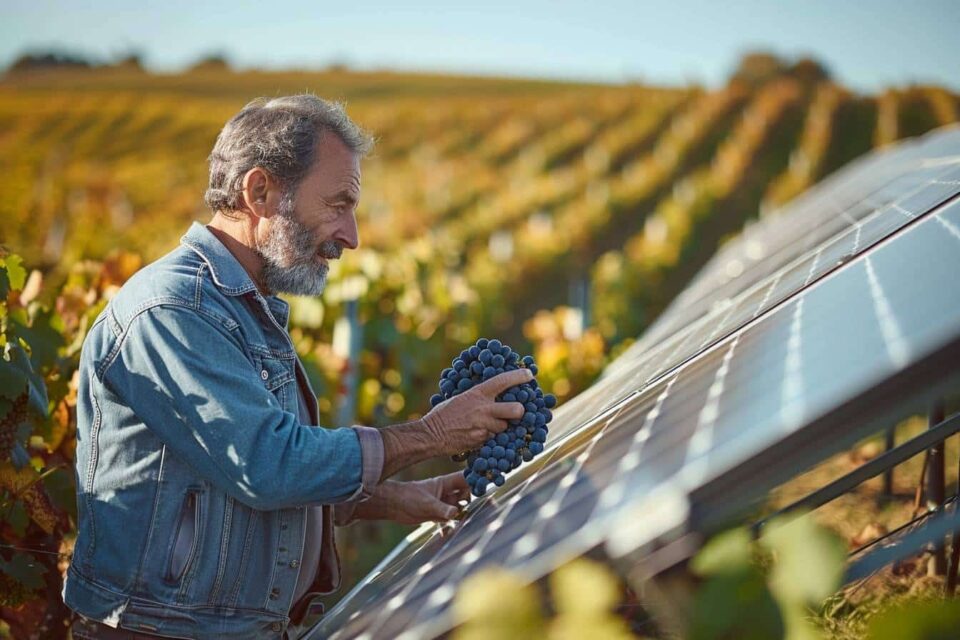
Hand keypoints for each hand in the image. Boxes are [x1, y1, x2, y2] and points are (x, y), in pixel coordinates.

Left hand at [355, 472, 470, 524]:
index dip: (475, 481)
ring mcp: (442, 503)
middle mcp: (446, 493)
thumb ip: (442, 508)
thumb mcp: (427, 504)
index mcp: (445, 483)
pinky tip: (447, 533)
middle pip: (465, 494)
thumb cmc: (409, 497)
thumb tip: (456, 512)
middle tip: (476, 509)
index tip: (484, 488)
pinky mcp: (436, 514)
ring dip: (462, 514)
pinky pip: (449, 519)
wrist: (393, 506)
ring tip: (467, 522)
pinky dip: (451, 526)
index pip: (465, 479)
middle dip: (471, 500)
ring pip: (458, 507)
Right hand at [421, 368, 531, 455]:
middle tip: (517, 412)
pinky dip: (490, 438)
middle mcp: (483, 409)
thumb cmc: (445, 414)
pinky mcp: (481, 441)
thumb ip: (479, 397)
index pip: (502, 381)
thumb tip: (496, 393)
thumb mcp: (461, 398)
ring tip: (486, 426)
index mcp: (477, 393)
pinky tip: (478, 435)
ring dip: (500, 428)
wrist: (431, 434)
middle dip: (520, 411)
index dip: (518, 377)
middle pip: (516, 410)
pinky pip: (494, 439)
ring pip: (505, 427)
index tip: (529, 376)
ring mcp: (483, 426)